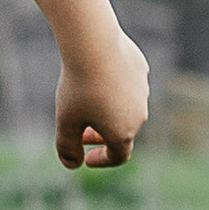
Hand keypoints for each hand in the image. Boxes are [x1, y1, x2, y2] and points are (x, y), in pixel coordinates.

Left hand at [57, 34, 149, 170]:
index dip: (101, 160)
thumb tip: (71, 164)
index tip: (86, 158)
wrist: (94, 44)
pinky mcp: (141, 69)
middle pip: (122, 132)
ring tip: (84, 100)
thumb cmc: (78, 86)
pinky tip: (95, 74)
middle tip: (79, 130)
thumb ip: (67, 146)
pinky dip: (112, 87)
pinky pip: (127, 83)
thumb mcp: (65, 120)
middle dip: (101, 135)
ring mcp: (143, 90)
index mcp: (124, 132)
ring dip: (107, 111)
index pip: (118, 157)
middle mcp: (139, 114)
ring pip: (125, 106)